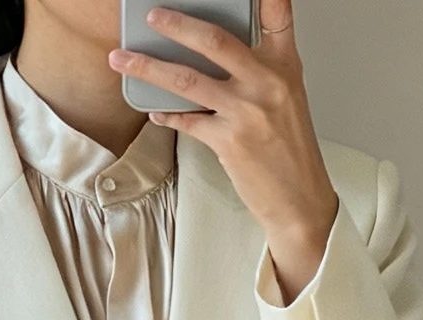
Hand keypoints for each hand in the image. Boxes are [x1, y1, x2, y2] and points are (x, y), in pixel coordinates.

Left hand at [110, 0, 337, 302]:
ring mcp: (246, 111)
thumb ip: (261, 64)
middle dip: (176, 24)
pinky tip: (154, 109)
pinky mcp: (228, 141)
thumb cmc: (289, 148)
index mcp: (284, 65)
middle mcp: (266, 82)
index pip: (277, 13)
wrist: (298, 198)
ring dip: (148, 68)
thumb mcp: (287, 95)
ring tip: (123, 60)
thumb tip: (218, 48)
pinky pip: (187, 121)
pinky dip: (167, 114)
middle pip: (214, 40)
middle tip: (152, 17)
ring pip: (187, 80)